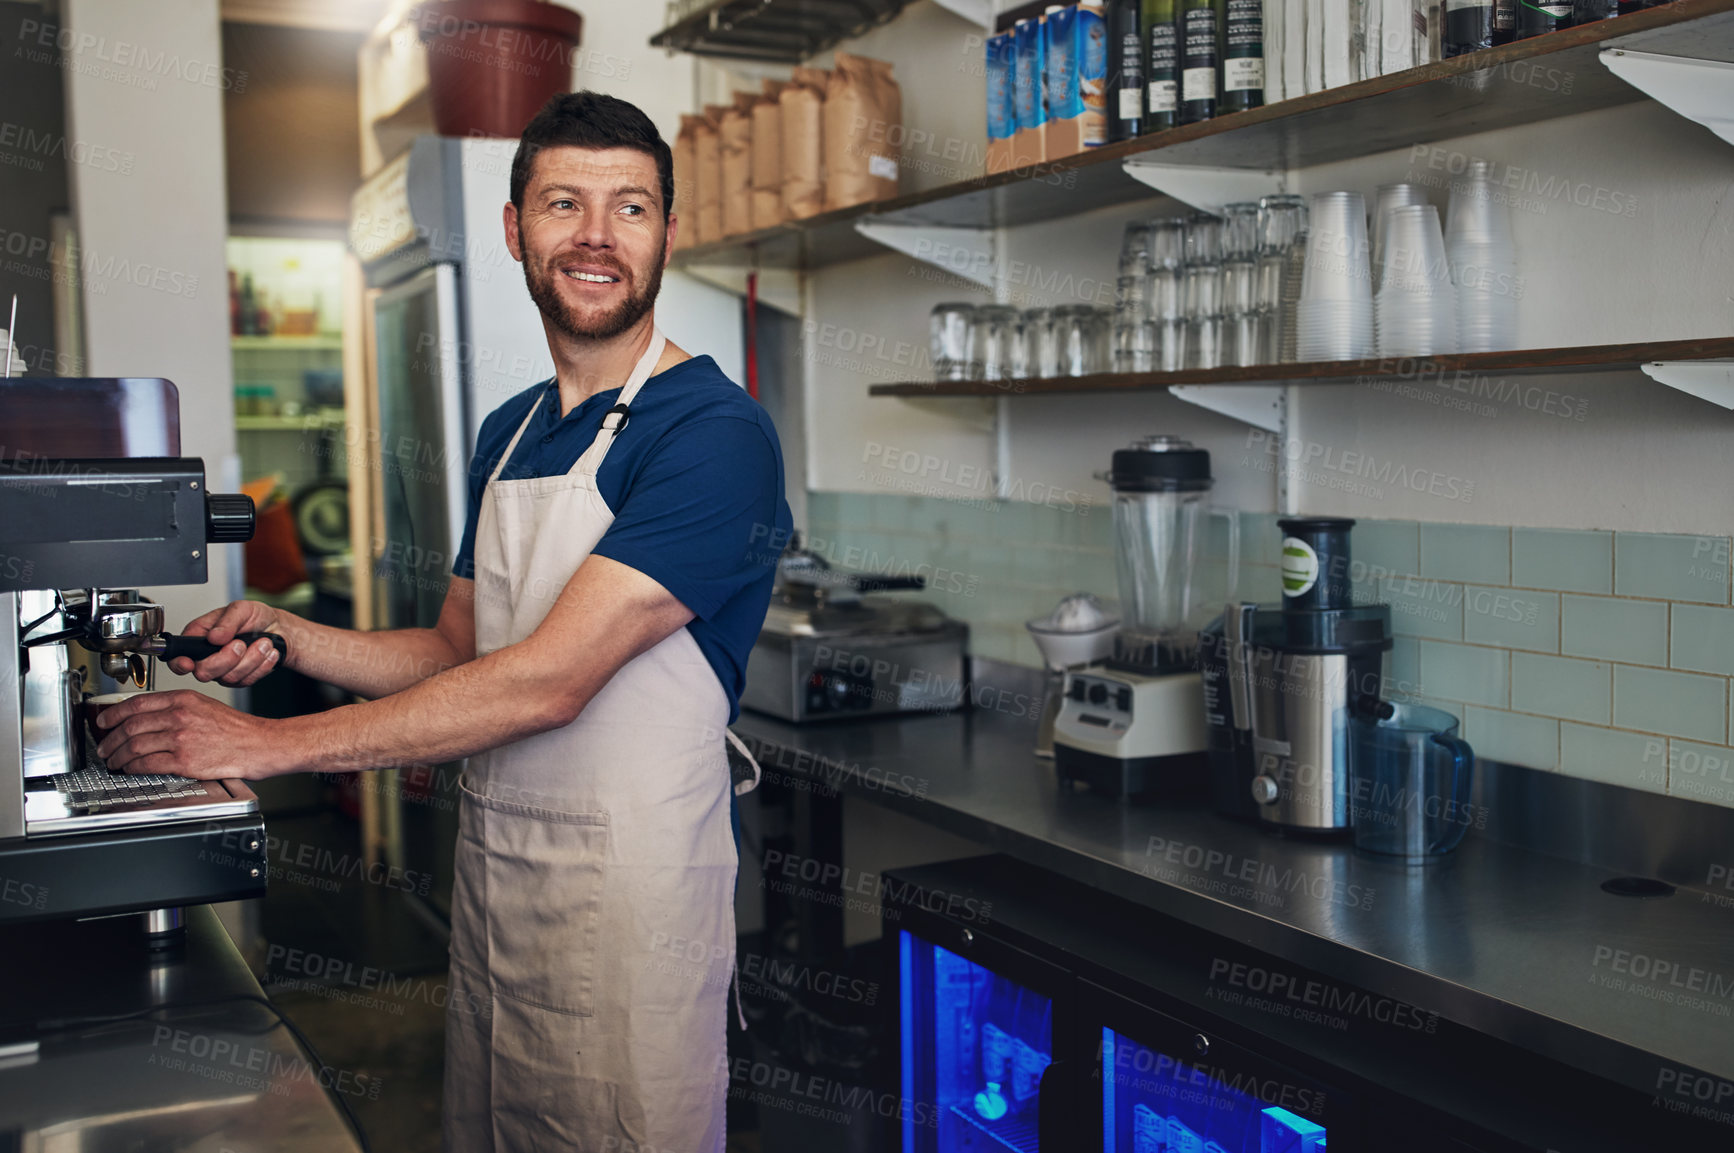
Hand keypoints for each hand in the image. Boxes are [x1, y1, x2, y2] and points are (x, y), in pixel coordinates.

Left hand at [94, 690, 294, 778]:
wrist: (260, 744)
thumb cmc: (237, 729)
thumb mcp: (205, 706)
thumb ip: (176, 708)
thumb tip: (146, 718)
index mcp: (183, 699)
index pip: (136, 704)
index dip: (113, 714)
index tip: (104, 721)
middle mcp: (179, 716)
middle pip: (130, 726)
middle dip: (110, 739)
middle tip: (104, 747)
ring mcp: (181, 738)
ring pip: (134, 746)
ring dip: (118, 756)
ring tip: (114, 762)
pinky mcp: (185, 760)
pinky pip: (147, 764)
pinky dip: (133, 768)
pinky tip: (131, 769)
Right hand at [167, 600, 285, 686]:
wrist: (279, 629)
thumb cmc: (256, 617)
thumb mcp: (242, 609)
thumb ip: (227, 621)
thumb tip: (213, 636)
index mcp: (199, 637)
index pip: (177, 656)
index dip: (180, 663)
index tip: (190, 663)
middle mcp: (207, 657)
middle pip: (204, 672)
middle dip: (227, 659)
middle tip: (241, 643)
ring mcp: (223, 670)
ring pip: (229, 678)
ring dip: (252, 659)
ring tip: (263, 642)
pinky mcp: (240, 679)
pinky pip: (247, 681)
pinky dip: (262, 665)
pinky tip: (268, 653)